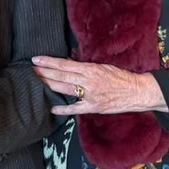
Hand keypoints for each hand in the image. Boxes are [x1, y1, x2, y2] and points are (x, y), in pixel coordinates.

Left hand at [33, 56, 165, 115]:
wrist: (137, 91)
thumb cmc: (120, 77)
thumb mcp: (102, 66)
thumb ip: (84, 66)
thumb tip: (67, 62)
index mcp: (90, 69)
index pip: (64, 65)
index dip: (49, 62)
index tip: (36, 60)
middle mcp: (88, 81)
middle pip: (61, 76)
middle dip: (44, 73)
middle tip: (31, 70)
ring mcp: (90, 95)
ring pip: (65, 89)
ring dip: (49, 85)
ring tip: (37, 82)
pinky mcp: (93, 107)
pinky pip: (75, 108)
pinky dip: (63, 108)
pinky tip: (52, 108)